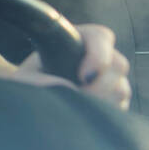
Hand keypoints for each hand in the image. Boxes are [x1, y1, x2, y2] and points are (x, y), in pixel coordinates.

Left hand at [15, 23, 130, 109]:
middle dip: (101, 84)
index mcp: (80, 39)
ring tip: (78, 104)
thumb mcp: (26, 77)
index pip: (101, 37)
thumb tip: (69, 87)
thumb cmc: (29, 79)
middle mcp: (101, 54)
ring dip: (102, 99)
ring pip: (121, 89)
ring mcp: (111, 77)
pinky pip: (121, 106)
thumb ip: (40, 80)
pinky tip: (86, 112)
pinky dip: (106, 111)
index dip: (98, 55)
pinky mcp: (114, 97)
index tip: (82, 76)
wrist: (32, 93)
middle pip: (119, 65)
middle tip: (79, 95)